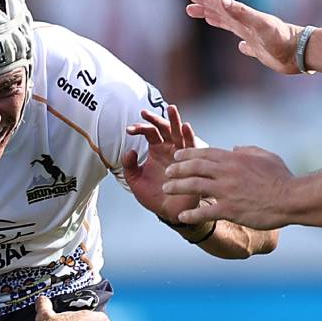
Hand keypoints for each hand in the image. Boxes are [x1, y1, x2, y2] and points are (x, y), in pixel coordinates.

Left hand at [121, 100, 209, 225]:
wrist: (170, 212)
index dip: (139, 128)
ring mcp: (181, 154)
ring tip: (171, 108)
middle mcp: (169, 148)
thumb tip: (129, 151)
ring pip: (179, 133)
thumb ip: (129, 167)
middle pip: (164, 128)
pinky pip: (192, 147)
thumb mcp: (136, 181)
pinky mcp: (191, 162)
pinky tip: (186, 127)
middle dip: (156, 118)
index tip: (129, 130)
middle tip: (145, 112)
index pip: (149, 132)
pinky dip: (189, 136)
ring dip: (176, 120)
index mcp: (156, 149)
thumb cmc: (154, 196)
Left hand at [163, 144, 294, 230]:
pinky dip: (191, 214)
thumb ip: (247, 150)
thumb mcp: (265, 156)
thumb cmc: (281, 177)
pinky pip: (205, 211)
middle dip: (177, 169)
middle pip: (194, 167)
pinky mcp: (229, 209)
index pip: (204, 153)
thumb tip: (234, 148)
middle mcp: (226, 172)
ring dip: (177, 187)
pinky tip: (181, 216)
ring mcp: (226, 191)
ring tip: (166, 189)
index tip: (176, 155)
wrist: (290, 198)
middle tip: (167, 172)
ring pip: (194, 186)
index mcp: (234, 159)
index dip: (187, 154)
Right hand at [185, 0, 302, 75]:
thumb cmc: (281, 38)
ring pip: (231, 27)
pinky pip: (246, 46)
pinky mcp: (261, 50)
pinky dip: (240, 45)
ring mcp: (253, 37)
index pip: (220, 5)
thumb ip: (241, 12)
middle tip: (189, 6)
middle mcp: (247, 25)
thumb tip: (222, 0)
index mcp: (244, 18)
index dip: (205, 0)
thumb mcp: (260, 24)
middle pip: (222, 14)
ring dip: (217, 21)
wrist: (300, 52)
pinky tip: (241, 46)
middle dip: (205, 9)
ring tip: (207, 19)